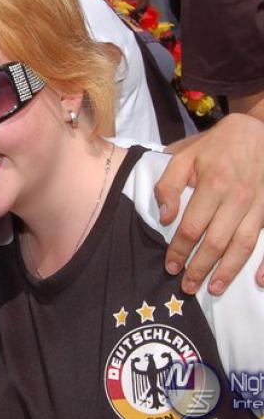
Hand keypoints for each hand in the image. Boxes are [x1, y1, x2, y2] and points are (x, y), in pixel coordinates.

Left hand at [156, 114, 263, 294]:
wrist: (258, 130)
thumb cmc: (215, 146)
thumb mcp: (184, 157)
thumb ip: (169, 186)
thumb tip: (164, 217)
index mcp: (213, 185)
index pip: (192, 228)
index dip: (179, 250)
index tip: (170, 266)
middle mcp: (238, 199)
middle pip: (217, 243)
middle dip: (200, 268)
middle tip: (187, 287)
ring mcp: (259, 205)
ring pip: (243, 246)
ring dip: (228, 272)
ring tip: (214, 289)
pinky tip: (258, 281)